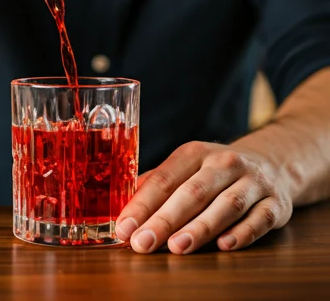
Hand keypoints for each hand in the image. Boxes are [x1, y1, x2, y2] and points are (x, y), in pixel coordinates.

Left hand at [116, 140, 292, 253]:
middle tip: (142, 242)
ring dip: (201, 227)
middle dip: (164, 219)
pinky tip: (224, 246)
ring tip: (177, 246)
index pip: (164, 178)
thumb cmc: (215, 171)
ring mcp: (253, 182)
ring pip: (226, 204)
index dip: (142, 204)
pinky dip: (243, 232)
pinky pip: (260, 218)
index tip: (124, 227)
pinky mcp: (276, 203)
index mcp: (195, 153)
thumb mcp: (186, 167)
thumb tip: (122, 205)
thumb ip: (157, 184)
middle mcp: (224, 163)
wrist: (272, 163)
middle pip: (192, 192)